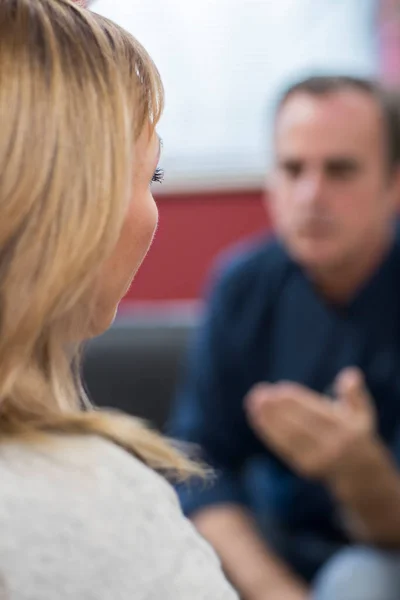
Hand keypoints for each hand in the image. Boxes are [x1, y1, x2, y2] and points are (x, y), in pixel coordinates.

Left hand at [245, 368, 375, 479]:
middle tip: (259, 393)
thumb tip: (350, 374)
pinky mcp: (306, 467)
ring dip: (268, 419)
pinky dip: (269, 432)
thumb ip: (354, 394)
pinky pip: (284, 447)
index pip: (316, 412)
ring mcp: (319, 458)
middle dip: (278, 409)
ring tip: (253, 402)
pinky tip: (257, 417)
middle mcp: (333, 445)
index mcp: (347, 428)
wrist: (360, 473)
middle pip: (300, 425)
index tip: (279, 388)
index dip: (296, 401)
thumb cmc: (356, 433)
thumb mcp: (362, 413)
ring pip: (289, 436)